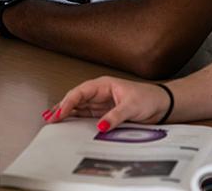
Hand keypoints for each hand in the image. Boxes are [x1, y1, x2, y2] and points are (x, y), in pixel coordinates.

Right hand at [45, 76, 170, 130]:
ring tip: (52, 121)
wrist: (161, 104)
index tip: (60, 112)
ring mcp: (100, 103)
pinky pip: (86, 115)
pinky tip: (67, 124)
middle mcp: (99, 93)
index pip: (80, 92)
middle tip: (50, 118)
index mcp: (103, 85)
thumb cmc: (148, 98)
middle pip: (76, 99)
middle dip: (62, 107)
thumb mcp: (131, 107)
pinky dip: (75, 119)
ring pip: (78, 107)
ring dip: (66, 113)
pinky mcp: (103, 113)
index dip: (68, 102)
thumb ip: (115, 116)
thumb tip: (100, 125)